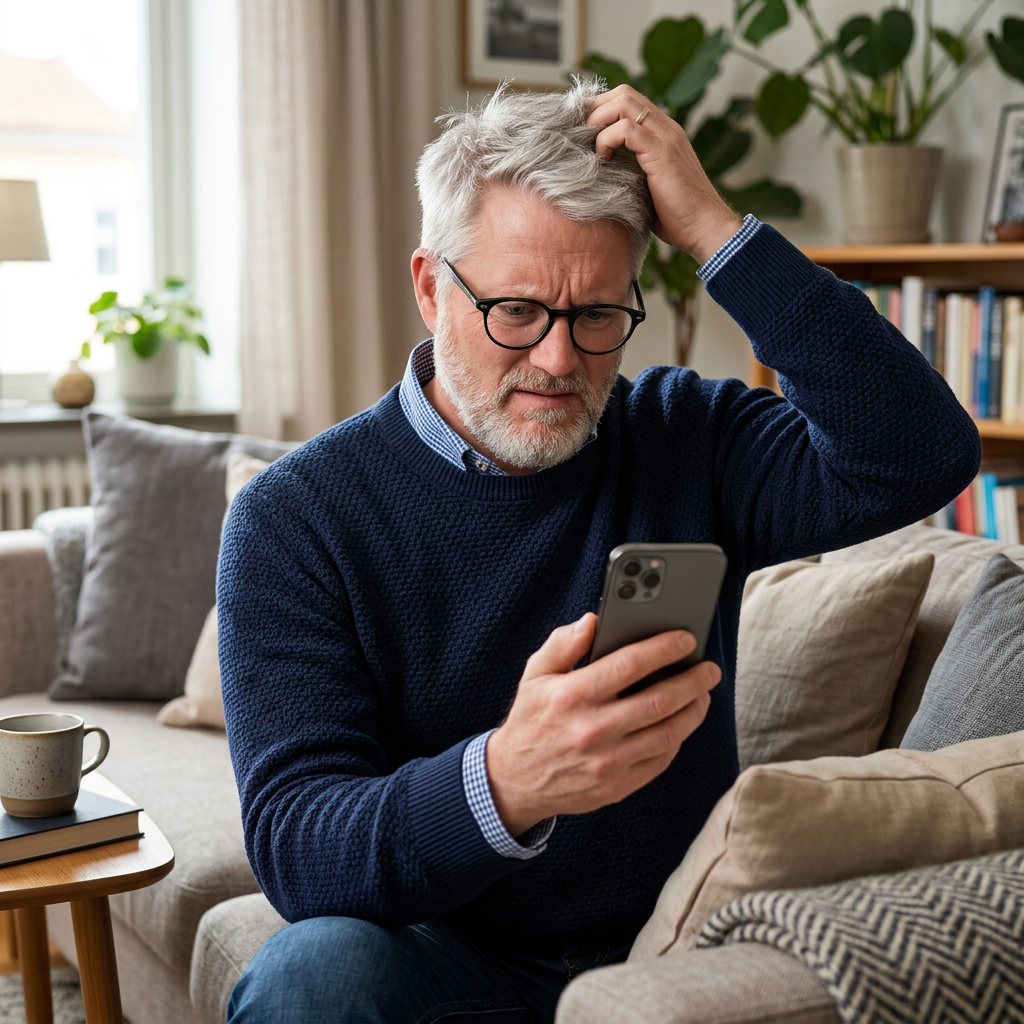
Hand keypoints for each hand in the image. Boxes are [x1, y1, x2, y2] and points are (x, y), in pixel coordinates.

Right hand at [486, 612, 720, 836]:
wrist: (515, 780)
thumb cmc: (531, 719)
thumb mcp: (535, 674)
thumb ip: (563, 643)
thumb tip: (594, 620)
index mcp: (572, 696)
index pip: (629, 665)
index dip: (663, 648)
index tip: (686, 638)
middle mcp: (592, 729)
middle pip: (659, 701)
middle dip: (692, 681)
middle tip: (708, 668)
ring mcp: (607, 762)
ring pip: (668, 733)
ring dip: (693, 710)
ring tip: (702, 694)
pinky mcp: (617, 786)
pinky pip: (660, 760)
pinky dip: (677, 739)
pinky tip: (681, 722)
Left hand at [586, 85, 742, 264]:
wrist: (705, 228)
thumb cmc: (677, 216)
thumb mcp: (647, 187)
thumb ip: (630, 171)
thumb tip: (599, 174)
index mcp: (662, 133)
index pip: (628, 100)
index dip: (601, 110)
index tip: (583, 133)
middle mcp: (665, 127)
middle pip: (623, 93)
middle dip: (595, 110)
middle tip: (583, 138)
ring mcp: (665, 136)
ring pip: (623, 101)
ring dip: (599, 120)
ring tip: (593, 148)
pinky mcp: (661, 151)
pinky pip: (625, 129)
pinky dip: (606, 140)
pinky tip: (603, 160)